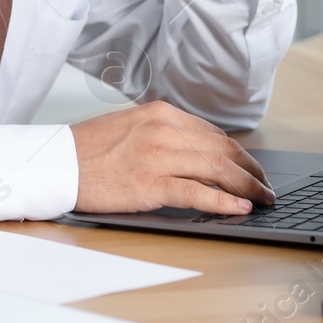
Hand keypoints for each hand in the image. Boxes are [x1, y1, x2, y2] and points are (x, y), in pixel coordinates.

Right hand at [69, 102, 274, 214]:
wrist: (55, 162)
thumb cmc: (88, 149)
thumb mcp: (131, 126)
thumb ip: (164, 134)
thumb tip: (199, 153)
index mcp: (161, 113)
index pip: (213, 134)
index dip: (239, 155)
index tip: (251, 169)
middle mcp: (164, 130)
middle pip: (224, 150)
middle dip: (252, 171)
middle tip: (266, 187)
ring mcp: (158, 156)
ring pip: (218, 169)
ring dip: (248, 187)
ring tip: (263, 199)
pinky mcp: (150, 184)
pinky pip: (198, 192)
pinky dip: (224, 201)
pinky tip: (240, 208)